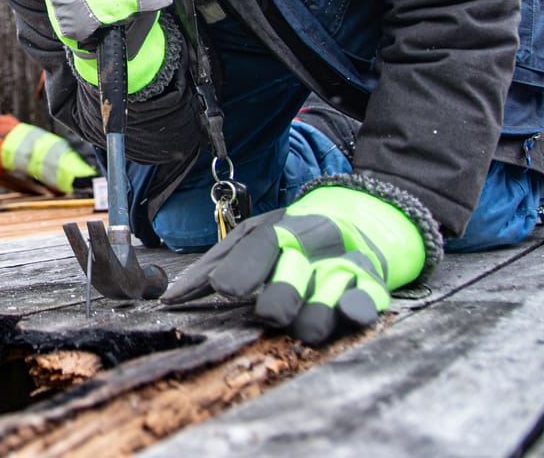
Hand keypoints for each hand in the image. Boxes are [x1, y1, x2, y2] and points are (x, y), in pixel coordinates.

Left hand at [161, 183, 429, 344]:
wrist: (362, 215)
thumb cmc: (294, 235)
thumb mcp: (254, 236)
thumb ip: (215, 265)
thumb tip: (171, 298)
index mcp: (279, 230)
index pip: (258, 247)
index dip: (240, 268)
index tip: (220, 289)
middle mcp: (311, 246)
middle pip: (289, 279)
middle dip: (277, 299)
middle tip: (268, 313)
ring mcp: (343, 266)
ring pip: (323, 300)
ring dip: (312, 317)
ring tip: (304, 327)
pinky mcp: (372, 285)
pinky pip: (365, 300)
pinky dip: (355, 307)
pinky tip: (347, 311)